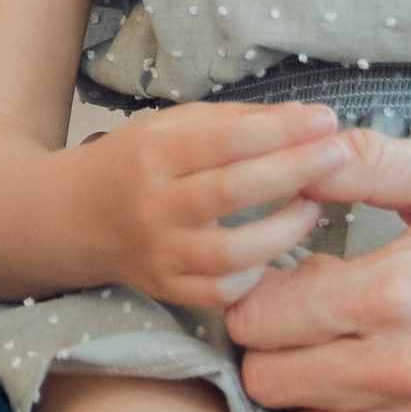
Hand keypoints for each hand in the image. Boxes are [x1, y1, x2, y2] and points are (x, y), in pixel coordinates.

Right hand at [72, 99, 347, 313]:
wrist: (72, 217)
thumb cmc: (135, 162)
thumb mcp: (172, 126)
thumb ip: (237, 122)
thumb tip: (307, 119)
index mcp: (151, 152)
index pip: (225, 138)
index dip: (281, 129)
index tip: (325, 120)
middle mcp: (152, 205)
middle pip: (233, 190)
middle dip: (295, 170)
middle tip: (339, 155)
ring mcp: (158, 253)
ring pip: (233, 253)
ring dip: (285, 229)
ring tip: (313, 207)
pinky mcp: (166, 290)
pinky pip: (221, 293)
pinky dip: (256, 274)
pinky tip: (274, 249)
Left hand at [217, 136, 410, 411]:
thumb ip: (361, 162)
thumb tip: (290, 156)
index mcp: (394, 292)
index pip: (257, 319)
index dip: (261, 298)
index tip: (290, 287)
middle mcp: (408, 373)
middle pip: (268, 384)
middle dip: (277, 352)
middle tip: (314, 329)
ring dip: (313, 408)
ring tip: (348, 369)